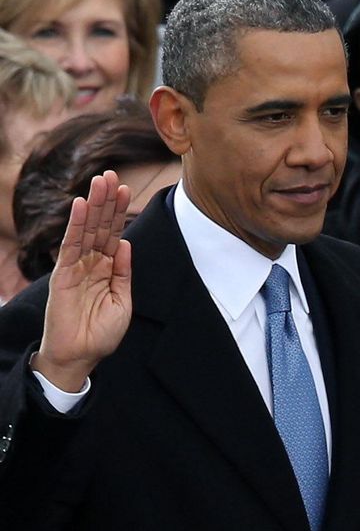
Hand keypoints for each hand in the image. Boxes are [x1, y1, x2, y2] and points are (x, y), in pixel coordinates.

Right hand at [33, 172, 132, 391]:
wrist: (81, 357)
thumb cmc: (101, 333)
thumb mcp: (122, 301)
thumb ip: (123, 272)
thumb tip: (125, 243)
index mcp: (107, 269)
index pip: (113, 234)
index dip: (119, 212)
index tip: (125, 188)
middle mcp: (91, 263)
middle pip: (100, 226)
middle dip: (106, 201)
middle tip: (111, 174)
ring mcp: (76, 267)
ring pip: (86, 230)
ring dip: (94, 205)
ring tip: (100, 181)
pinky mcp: (62, 274)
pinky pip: (70, 245)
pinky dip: (76, 225)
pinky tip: (81, 206)